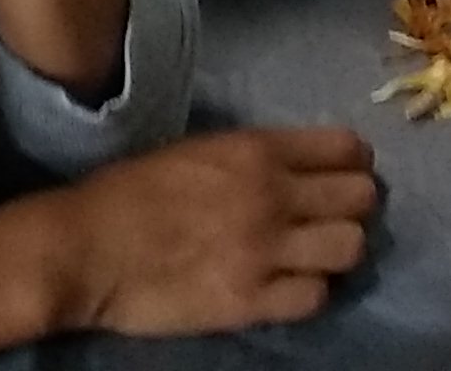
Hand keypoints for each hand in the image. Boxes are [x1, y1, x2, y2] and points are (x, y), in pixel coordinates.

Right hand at [51, 129, 381, 336]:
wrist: (88, 247)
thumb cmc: (131, 192)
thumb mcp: (199, 151)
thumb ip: (254, 157)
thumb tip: (296, 168)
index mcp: (256, 150)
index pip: (346, 148)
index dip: (352, 164)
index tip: (342, 176)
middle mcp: (272, 195)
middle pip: (362, 197)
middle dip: (353, 207)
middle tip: (331, 220)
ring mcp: (265, 250)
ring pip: (351, 247)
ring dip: (337, 252)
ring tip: (314, 257)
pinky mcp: (250, 302)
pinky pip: (315, 296)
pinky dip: (308, 292)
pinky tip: (288, 288)